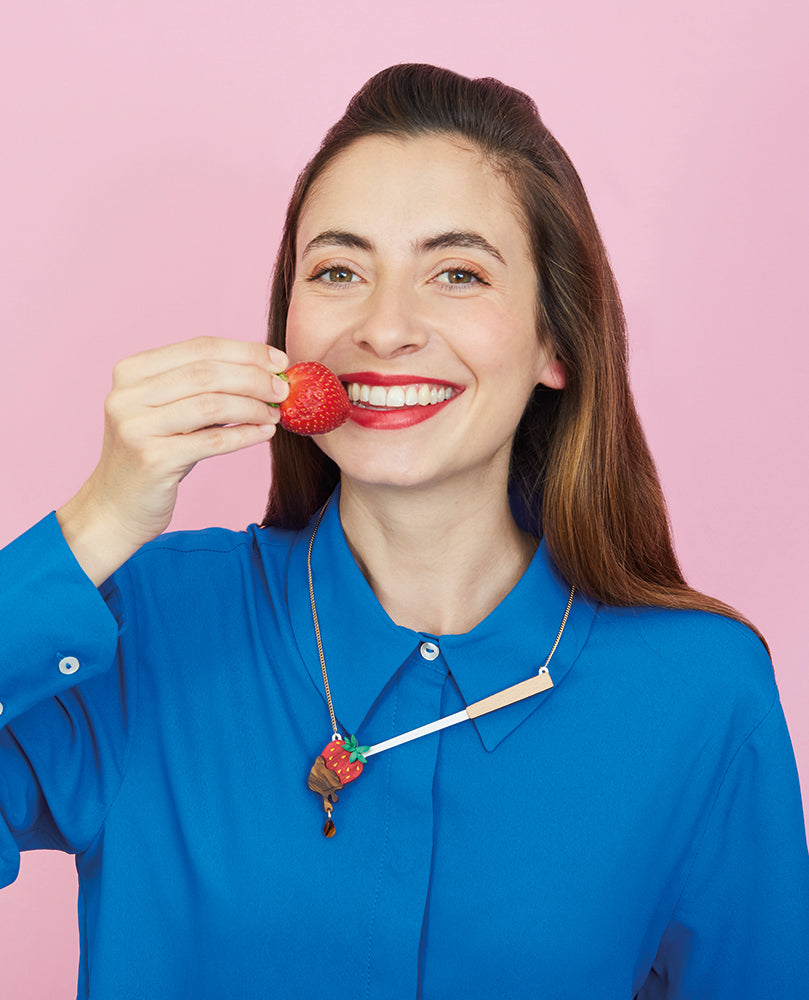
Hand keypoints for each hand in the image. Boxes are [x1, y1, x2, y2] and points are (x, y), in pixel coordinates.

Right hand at [56, 336, 287, 584]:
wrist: (116, 507)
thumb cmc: (154, 454)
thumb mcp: (170, 412)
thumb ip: (204, 388)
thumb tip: (266, 371)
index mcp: (131, 372)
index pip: (199, 348)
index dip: (245, 351)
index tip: (279, 360)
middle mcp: (128, 395)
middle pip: (206, 373)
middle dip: (253, 378)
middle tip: (283, 388)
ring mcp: (137, 427)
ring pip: (211, 405)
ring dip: (252, 406)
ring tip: (275, 412)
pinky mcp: (153, 459)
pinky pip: (213, 441)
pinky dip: (244, 434)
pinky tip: (265, 433)